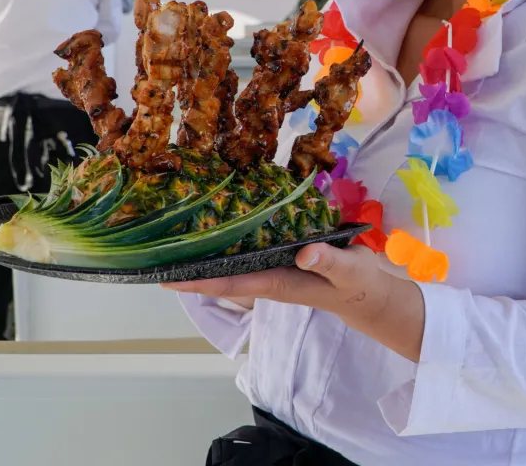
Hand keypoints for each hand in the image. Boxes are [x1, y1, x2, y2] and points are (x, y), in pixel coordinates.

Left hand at [164, 243, 424, 361]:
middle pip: (222, 276)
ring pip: (231, 265)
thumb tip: (303, 253)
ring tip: (174, 242)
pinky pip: (247, 254)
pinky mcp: (282, 260)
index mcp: (279, 282)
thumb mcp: (350, 272)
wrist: (371, 295)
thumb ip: (329, 263)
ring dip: (205, 257)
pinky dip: (228, 245)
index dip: (198, 281)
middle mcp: (269, 278)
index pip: (231, 284)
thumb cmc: (359, 285)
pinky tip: (218, 230)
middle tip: (153, 256)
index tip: (166, 277)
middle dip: (190, 270)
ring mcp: (274, 270)